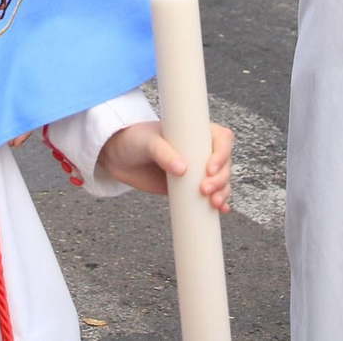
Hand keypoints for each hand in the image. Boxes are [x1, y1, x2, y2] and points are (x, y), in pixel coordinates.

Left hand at [98, 120, 234, 213]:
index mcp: (195, 133)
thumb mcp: (147, 142)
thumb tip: (182, 169)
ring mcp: (196, 169)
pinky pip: (210, 194)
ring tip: (212, 203)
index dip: (222, 153)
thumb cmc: (134, 140)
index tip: (210, 168)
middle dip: (221, 179)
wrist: (118, 158)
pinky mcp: (189, 187)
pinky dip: (219, 202)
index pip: (221, 138)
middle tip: (204, 190)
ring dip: (222, 192)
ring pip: (221, 181)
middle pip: (224, 164)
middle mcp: (200, 150)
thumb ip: (163, 153)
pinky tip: (220, 210)